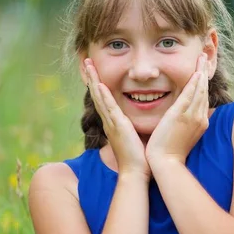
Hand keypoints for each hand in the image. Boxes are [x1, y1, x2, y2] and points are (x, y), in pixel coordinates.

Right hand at [85, 59, 150, 179]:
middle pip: (98, 94)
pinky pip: (109, 108)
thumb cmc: (140, 157)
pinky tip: (100, 85)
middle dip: (92, 77)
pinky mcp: (118, 127)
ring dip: (94, 80)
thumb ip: (137, 124)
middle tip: (87, 61)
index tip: (95, 70)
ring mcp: (112, 123)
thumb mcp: (137, 135)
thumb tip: (146, 116)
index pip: (104, 98)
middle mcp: (110, 120)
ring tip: (89, 65)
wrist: (136, 172)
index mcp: (114, 122)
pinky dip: (103, 96)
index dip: (98, 83)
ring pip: (99, 97)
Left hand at [145, 53, 209, 167]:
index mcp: (200, 123)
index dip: (203, 84)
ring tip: (201, 58)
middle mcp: (200, 118)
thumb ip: (184, 125)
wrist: (166, 164)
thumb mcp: (182, 136)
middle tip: (204, 58)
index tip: (202, 73)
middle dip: (204, 73)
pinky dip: (194, 83)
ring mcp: (192, 116)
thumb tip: (182, 119)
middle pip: (204, 91)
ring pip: (199, 90)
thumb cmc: (170, 153)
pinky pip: (190, 95)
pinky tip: (196, 73)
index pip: (203, 98)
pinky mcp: (181, 116)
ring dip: (201, 73)